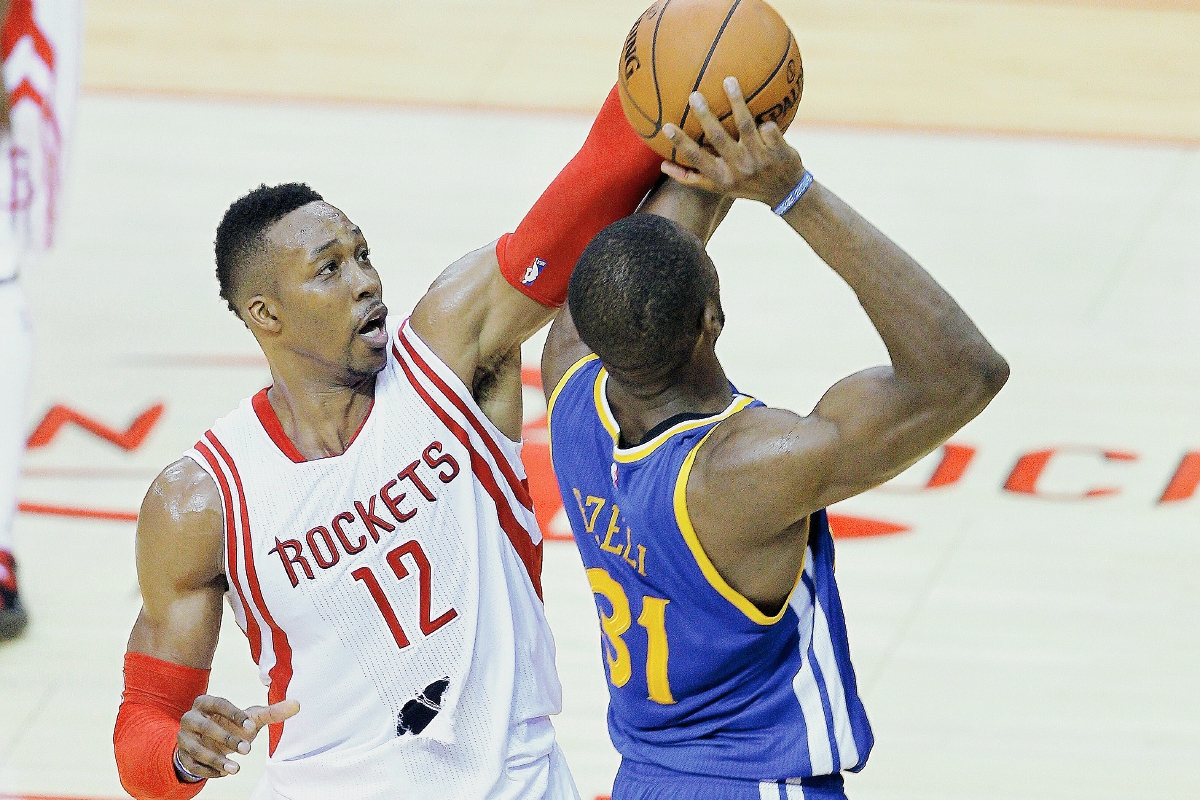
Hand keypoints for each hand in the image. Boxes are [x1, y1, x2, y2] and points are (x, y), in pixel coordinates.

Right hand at [175, 695, 299, 780]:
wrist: (208, 741)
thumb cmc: (232, 724)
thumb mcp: (251, 718)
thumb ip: (272, 712)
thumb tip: (298, 705)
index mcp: (206, 702)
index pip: (218, 704)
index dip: (234, 714)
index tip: (251, 726)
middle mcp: (191, 717)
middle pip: (204, 726)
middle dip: (226, 738)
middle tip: (247, 750)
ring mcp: (184, 737)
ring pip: (196, 748)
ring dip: (216, 759)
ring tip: (236, 769)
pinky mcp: (182, 755)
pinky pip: (192, 765)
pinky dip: (208, 771)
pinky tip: (224, 773)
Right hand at [661, 76, 806, 207]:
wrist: (786, 193)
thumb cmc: (746, 186)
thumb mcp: (719, 188)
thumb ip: (693, 178)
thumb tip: (663, 165)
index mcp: (722, 177)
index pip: (697, 159)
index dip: (681, 144)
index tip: (667, 126)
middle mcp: (739, 168)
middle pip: (718, 138)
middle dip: (705, 116)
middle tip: (694, 95)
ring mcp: (759, 159)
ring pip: (745, 126)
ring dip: (736, 102)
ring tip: (728, 80)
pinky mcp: (779, 152)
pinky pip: (770, 128)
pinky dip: (768, 120)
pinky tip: (766, 102)